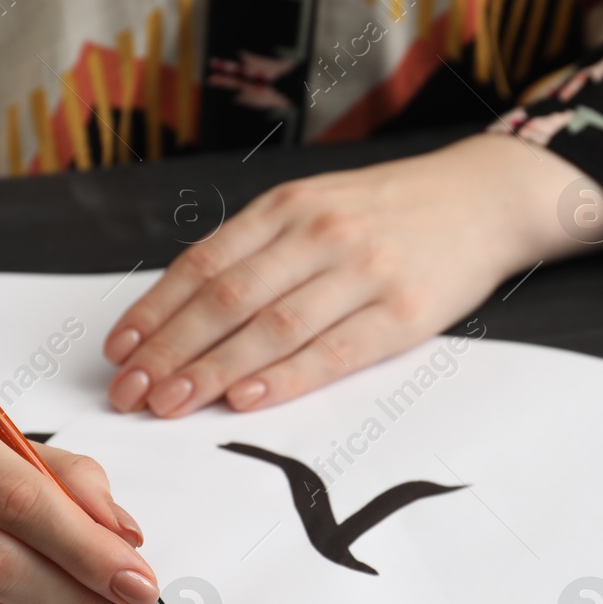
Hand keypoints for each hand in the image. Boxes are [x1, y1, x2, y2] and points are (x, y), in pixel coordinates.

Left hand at [103, 133, 589, 415]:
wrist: (485, 197)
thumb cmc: (390, 213)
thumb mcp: (318, 206)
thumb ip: (260, 249)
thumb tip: (184, 313)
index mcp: (288, 205)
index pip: (203, 264)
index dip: (154, 311)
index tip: (118, 353)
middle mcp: (319, 232)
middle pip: (225, 299)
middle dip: (168, 351)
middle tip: (129, 394)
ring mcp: (363, 271)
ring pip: (269, 327)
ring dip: (211, 371)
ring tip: (170, 406)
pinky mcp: (404, 311)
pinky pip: (332, 350)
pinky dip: (284, 377)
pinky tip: (244, 399)